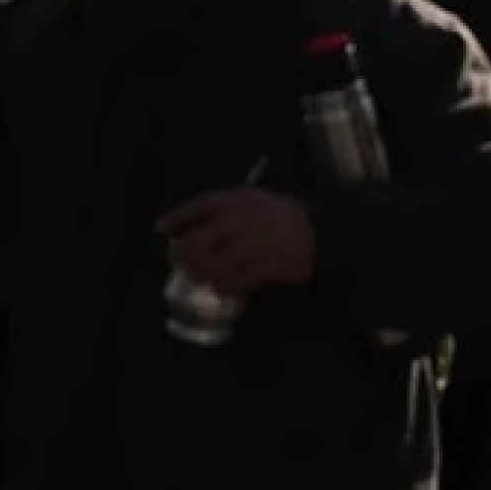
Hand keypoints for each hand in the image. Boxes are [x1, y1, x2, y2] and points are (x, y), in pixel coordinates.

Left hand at [156, 187, 316, 296]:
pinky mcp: (272, 265)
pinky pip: (240, 279)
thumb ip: (233, 209)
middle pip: (205, 236)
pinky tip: (223, 289)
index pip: (204, 204)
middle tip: (177, 263)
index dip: (180, 216)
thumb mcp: (262, 201)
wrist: (328, 234)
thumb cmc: (291, 218)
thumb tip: (198, 227)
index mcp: (245, 199)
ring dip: (204, 273)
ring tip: (200, 279)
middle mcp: (249, 219)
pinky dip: (228, 286)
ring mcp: (260, 243)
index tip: (162, 229)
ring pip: (219, 261)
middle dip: (186, 252)